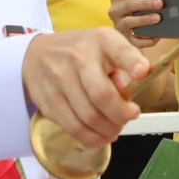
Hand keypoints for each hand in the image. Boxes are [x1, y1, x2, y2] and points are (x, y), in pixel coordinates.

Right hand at [23, 29, 148, 148]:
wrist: (36, 54)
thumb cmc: (81, 52)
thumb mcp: (106, 47)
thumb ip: (123, 67)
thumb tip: (127, 96)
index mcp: (100, 41)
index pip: (118, 50)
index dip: (132, 62)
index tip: (142, 73)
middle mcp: (77, 57)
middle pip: (102, 95)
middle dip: (122, 114)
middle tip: (130, 116)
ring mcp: (59, 80)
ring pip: (89, 118)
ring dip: (109, 130)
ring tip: (116, 128)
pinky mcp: (48, 102)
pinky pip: (74, 128)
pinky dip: (92, 138)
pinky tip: (101, 136)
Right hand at [109, 0, 163, 47]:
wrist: (129, 34)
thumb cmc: (138, 11)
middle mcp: (115, 10)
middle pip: (129, 4)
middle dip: (145, 3)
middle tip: (160, 3)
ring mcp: (119, 25)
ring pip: (129, 22)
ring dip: (145, 19)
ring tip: (158, 18)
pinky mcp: (125, 39)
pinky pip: (136, 40)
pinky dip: (147, 39)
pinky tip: (157, 36)